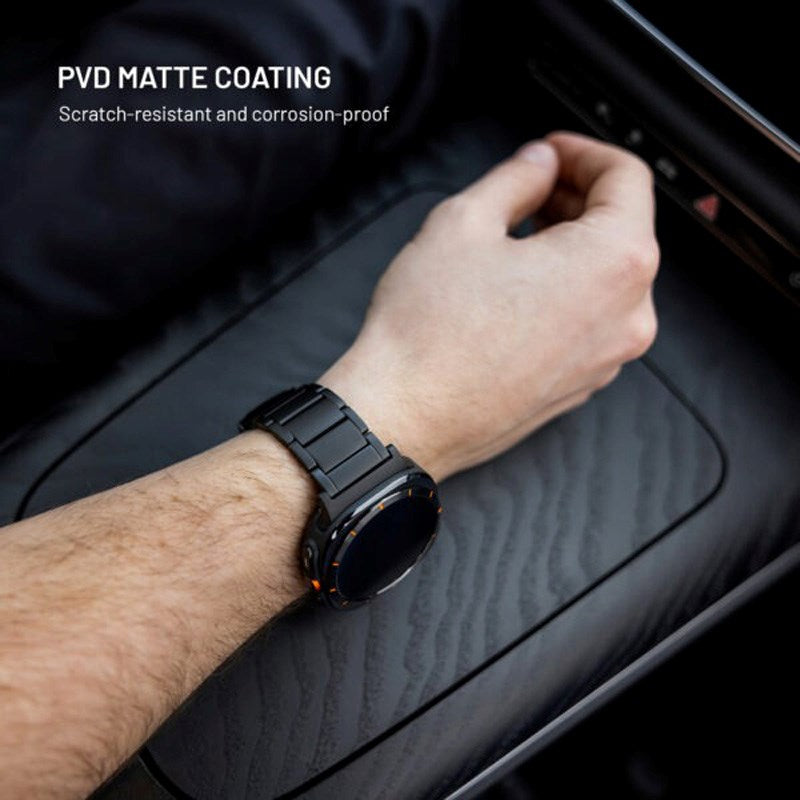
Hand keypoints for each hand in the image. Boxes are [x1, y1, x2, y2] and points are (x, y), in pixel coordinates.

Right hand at [322, 131, 658, 479]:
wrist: (407, 416)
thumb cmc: (429, 331)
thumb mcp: (465, 221)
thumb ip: (517, 177)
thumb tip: (539, 164)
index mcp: (613, 263)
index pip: (627, 178)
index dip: (584, 151)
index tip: (551, 153)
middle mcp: (627, 316)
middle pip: (623, 230)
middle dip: (577, 198)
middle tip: (529, 188)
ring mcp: (607, 359)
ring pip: (607, 279)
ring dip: (571, 246)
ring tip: (515, 240)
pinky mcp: (581, 385)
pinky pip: (589, 322)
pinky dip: (566, 293)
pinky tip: (515, 289)